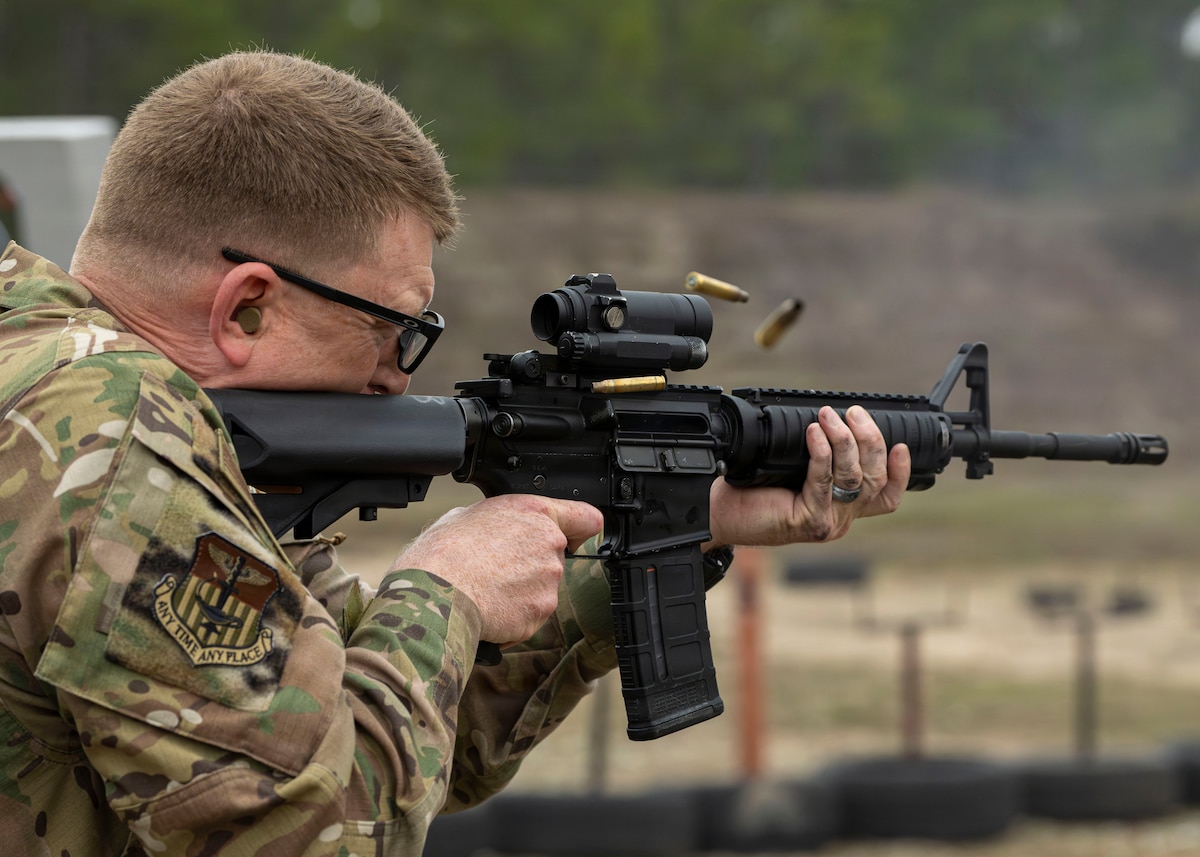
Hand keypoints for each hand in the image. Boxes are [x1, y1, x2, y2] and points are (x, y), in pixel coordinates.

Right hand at [391, 494, 602, 644]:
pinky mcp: (539, 613)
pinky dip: (514, 615)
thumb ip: (499, 520)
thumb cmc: (442, 555)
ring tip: (486, 589)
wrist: (433, 596)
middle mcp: (550, 544)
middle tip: (498, 568)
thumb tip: (497, 526)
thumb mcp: (467, 515)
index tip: (572, 536)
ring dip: (523, 591)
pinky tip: (488, 607)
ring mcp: (548, 582)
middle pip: (555, 556)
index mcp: (534, 513)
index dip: (579, 528)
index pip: (586, 517)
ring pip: (543, 587)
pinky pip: (531, 614)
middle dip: (533, 564)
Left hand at [709, 405, 909, 545]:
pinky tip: (812, 433)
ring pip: (853, 478)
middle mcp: (840, 519)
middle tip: (854, 413)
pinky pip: (823, 480)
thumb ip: (818, 459)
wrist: (718, 514)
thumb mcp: (793, 472)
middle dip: (870, 440)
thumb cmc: (750, 491)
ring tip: (828, 416)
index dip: (900, 473)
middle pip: (875, 480)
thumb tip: (832, 420)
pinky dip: (821, 452)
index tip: (901, 446)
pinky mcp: (808, 521)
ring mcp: (827, 522)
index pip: (885, 498)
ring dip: (844, 440)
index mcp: (841, 509)